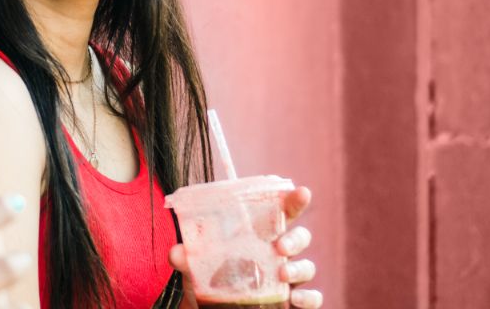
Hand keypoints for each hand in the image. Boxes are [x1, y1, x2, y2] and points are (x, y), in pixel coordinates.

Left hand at [169, 186, 321, 308]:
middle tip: (280, 246)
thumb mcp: (196, 268)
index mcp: (260, 235)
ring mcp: (289, 278)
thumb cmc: (211, 280)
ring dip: (300, 268)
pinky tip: (296, 300)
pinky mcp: (293, 302)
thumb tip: (176, 252)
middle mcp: (279, 254)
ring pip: (308, 266)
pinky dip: (309, 298)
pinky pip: (313, 298)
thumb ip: (188, 258)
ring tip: (283, 274)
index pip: (282, 212)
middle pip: (300, 237)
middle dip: (296, 238)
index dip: (294, 201)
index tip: (301, 192)